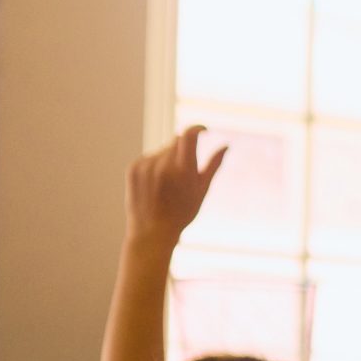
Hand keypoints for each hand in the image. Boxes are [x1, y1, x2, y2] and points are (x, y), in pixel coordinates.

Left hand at [126, 126, 226, 250]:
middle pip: (177, 142)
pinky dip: (156, 165)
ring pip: (164, 150)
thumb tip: (226, 146)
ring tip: (168, 184)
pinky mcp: (134, 168)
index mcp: (182, 170)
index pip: (189, 135)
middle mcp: (162, 164)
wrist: (152, 232)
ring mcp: (145, 166)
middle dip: (184, 150)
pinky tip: (156, 185)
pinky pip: (150, 157)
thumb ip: (213, 165)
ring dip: (170, 158)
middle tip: (185, 173)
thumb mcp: (202, 190)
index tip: (203, 130)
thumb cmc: (182, 213)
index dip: (198, 128)